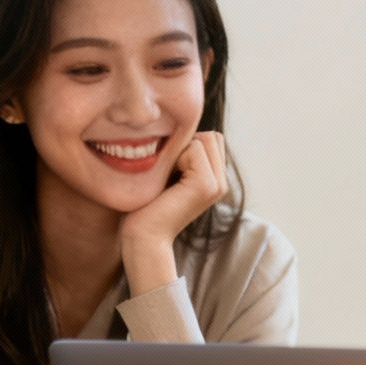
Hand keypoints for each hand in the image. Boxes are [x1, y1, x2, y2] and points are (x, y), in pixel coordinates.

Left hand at [120, 131, 229, 294]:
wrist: (143, 238)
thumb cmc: (146, 207)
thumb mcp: (169, 175)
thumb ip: (183, 156)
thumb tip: (181, 126)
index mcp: (215, 181)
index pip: (211, 139)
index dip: (187, 146)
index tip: (170, 171)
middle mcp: (222, 183)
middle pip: (212, 136)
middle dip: (187, 146)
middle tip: (169, 174)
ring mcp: (218, 185)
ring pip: (205, 139)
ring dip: (181, 152)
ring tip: (169, 179)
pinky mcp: (207, 185)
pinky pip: (194, 149)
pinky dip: (176, 159)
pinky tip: (168, 184)